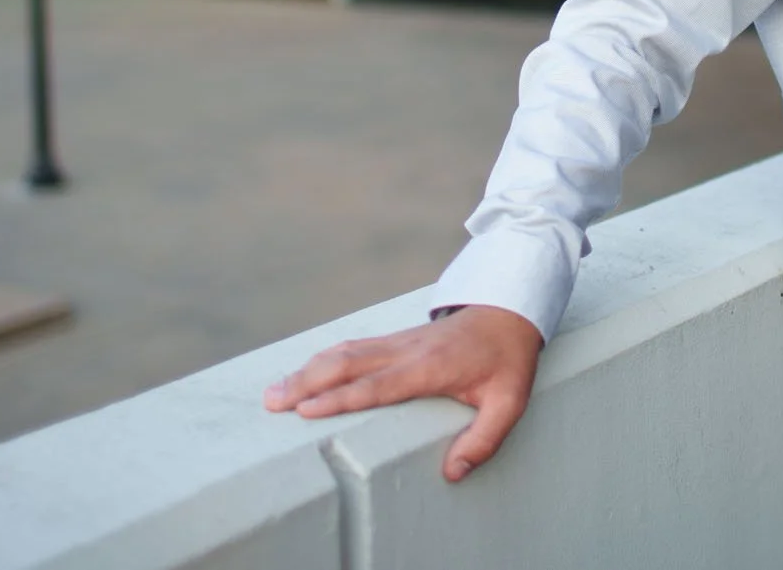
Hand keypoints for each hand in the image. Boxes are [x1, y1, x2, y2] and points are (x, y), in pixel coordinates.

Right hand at [263, 305, 543, 481]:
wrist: (509, 310)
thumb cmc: (508, 359)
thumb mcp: (510, 402)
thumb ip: (484, 439)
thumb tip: (453, 472)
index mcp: (430, 367)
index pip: (377, 385)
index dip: (340, 397)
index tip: (306, 409)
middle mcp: (408, 350)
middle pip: (348, 364)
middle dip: (308, 383)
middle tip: (272, 402)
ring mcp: (399, 341)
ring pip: (346, 352)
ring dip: (308, 370)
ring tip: (274, 392)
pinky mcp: (396, 339)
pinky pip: (355, 347)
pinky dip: (324, 359)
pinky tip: (304, 372)